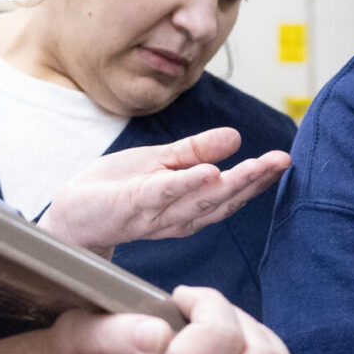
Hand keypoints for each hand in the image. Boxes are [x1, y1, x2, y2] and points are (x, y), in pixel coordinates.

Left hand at [37, 128, 289, 255]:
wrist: (70, 213)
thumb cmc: (114, 189)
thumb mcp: (160, 162)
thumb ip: (196, 151)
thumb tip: (236, 136)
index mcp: (187, 205)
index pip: (228, 192)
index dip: (257, 178)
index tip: (283, 160)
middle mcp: (177, 216)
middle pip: (221, 199)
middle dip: (254, 181)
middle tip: (282, 162)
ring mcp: (154, 214)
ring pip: (199, 200)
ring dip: (231, 183)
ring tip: (258, 166)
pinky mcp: (130, 206)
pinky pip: (161, 194)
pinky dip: (185, 185)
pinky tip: (207, 173)